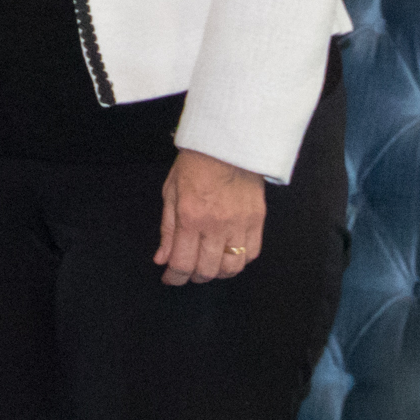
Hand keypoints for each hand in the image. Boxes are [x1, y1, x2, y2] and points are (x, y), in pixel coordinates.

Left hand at [155, 148, 264, 285]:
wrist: (227, 141)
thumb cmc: (195, 164)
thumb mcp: (171, 192)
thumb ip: (167, 229)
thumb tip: (162, 259)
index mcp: (191, 217)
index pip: (182, 263)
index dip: (174, 277)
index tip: (170, 278)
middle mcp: (216, 225)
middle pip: (207, 270)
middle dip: (194, 277)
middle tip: (188, 270)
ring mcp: (240, 223)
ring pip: (232, 268)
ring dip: (218, 273)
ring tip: (210, 265)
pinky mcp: (258, 220)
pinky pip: (252, 253)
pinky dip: (240, 261)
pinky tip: (230, 254)